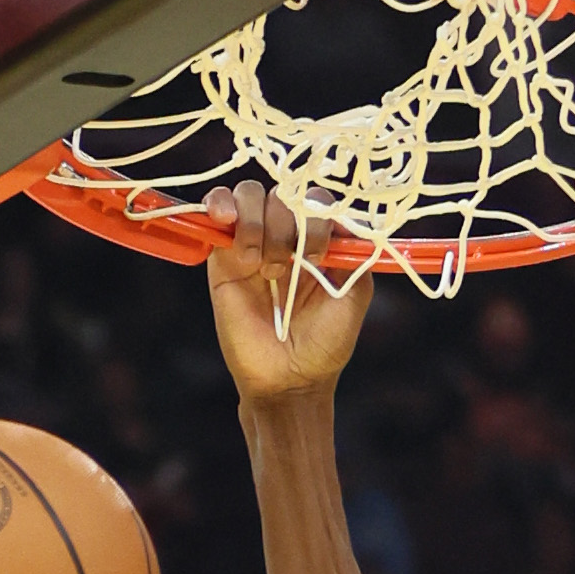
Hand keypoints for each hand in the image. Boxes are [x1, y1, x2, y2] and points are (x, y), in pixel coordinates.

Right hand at [204, 180, 371, 405]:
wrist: (287, 380)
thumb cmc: (325, 344)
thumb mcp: (354, 297)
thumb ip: (356, 255)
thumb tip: (345, 218)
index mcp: (319, 240)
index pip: (316, 199)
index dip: (315, 217)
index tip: (316, 255)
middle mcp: (288, 235)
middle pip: (283, 194)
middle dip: (286, 226)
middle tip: (285, 267)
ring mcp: (254, 241)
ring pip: (251, 195)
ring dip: (255, 222)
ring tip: (260, 264)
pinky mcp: (224, 254)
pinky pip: (219, 208)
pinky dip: (221, 203)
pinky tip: (226, 219)